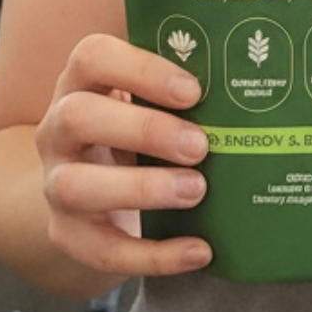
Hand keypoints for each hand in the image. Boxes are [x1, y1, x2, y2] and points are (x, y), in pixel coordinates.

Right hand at [34, 33, 212, 279]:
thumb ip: (182, 91)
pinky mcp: (68, 234)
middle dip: (143, 130)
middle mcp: (58, 129)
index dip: (140, 69)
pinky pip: (101, 250)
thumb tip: (254, 82)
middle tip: (200, 146)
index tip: (192, 91)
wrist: (94, 197)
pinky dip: (153, 255)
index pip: (92, 56)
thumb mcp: (148, 104)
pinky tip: (199, 251)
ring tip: (197, 191)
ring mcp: (56, 183)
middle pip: (77, 117)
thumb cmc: (137, 134)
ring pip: (76, 185)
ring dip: (141, 188)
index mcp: (82, 83)